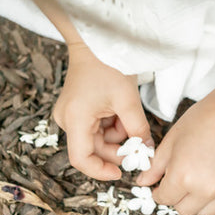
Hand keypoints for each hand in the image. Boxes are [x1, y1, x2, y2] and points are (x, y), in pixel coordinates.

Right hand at [53, 43, 152, 180]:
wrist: (98, 42)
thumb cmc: (109, 66)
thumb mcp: (127, 101)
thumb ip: (138, 129)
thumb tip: (146, 150)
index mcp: (74, 120)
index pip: (81, 159)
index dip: (101, 171)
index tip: (121, 173)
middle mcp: (67, 120)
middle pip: (93, 148)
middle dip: (118, 147)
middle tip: (139, 142)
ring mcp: (71, 114)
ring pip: (98, 138)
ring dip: (118, 134)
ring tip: (130, 116)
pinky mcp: (78, 109)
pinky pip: (97, 126)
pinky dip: (113, 124)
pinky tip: (122, 112)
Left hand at [137, 88, 214, 214]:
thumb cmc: (204, 119)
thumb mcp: (172, 139)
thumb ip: (156, 166)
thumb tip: (143, 183)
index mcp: (183, 177)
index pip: (164, 199)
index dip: (159, 191)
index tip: (162, 185)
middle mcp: (206, 190)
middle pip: (183, 210)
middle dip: (177, 197)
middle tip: (181, 181)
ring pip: (205, 212)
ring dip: (198, 201)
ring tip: (200, 180)